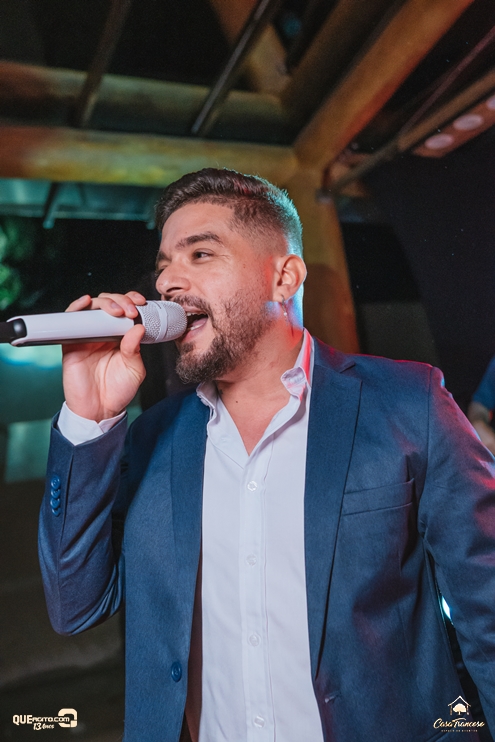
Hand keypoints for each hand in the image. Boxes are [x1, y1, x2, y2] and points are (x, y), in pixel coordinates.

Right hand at [62, 291, 146, 421]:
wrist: (99, 410)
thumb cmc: (117, 391)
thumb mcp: (134, 370)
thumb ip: (135, 349)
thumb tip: (138, 327)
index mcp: (121, 336)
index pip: (125, 310)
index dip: (132, 301)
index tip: (142, 303)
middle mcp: (103, 333)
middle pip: (109, 305)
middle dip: (121, 300)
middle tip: (130, 310)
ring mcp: (87, 336)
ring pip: (91, 308)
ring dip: (104, 302)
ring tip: (116, 310)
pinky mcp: (71, 343)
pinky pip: (70, 320)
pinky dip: (77, 307)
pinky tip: (86, 303)